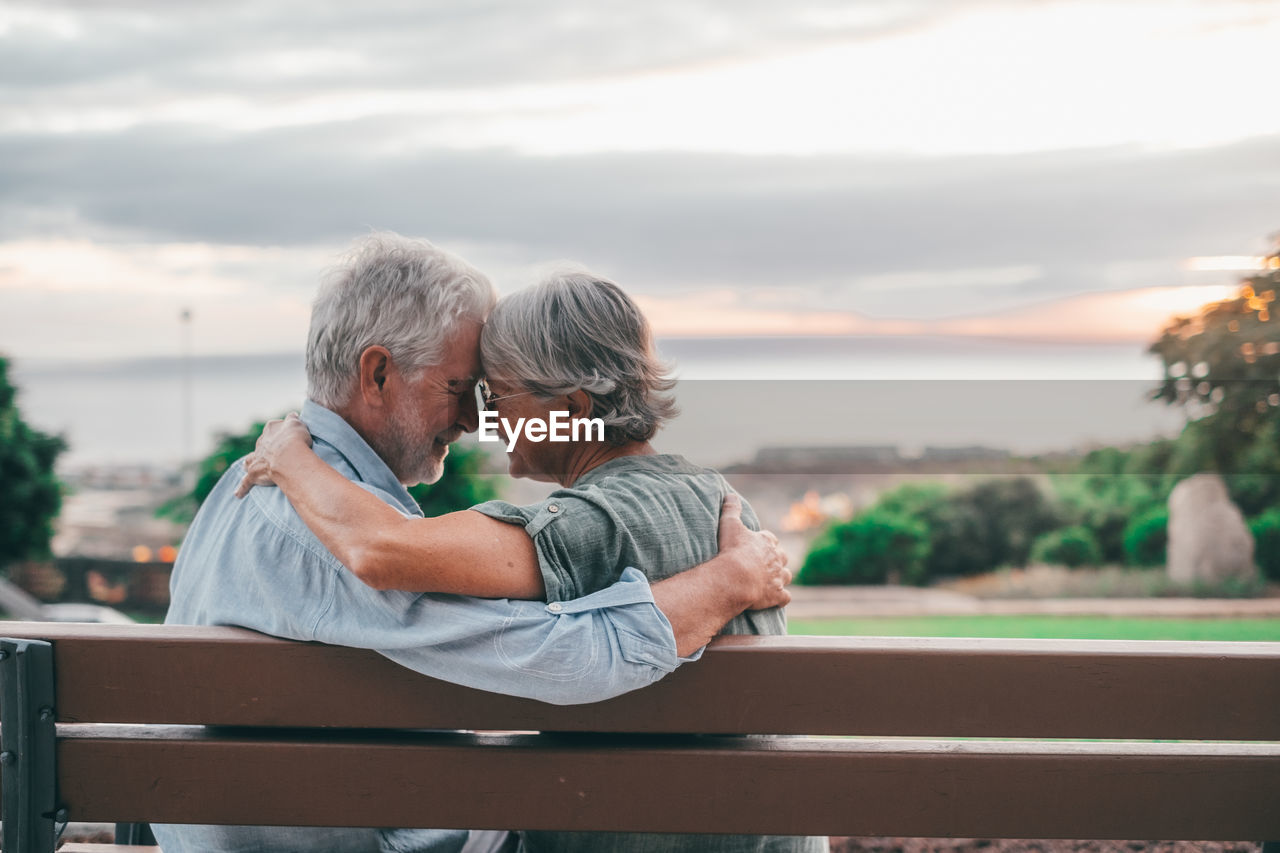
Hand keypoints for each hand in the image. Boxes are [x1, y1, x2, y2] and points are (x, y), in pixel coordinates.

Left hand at [234, 412, 313, 497]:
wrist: (288, 457)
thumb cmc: (295, 440)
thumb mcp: (298, 424)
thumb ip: (293, 419)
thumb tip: (292, 416)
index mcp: (272, 429)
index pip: (274, 427)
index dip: (281, 431)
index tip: (288, 435)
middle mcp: (261, 442)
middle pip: (262, 444)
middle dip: (265, 447)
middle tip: (273, 452)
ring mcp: (256, 458)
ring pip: (250, 460)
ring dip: (249, 463)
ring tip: (248, 466)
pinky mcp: (254, 473)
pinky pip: (246, 482)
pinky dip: (242, 488)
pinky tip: (237, 494)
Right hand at [716, 493, 791, 610]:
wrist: (735, 578)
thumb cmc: (732, 550)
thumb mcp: (729, 525)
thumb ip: (731, 509)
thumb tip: (731, 495)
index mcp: (767, 542)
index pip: (770, 539)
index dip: (765, 542)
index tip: (757, 545)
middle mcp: (777, 559)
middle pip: (782, 556)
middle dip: (777, 559)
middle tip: (765, 563)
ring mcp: (778, 578)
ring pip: (787, 576)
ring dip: (782, 577)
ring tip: (772, 580)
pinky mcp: (777, 596)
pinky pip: (785, 597)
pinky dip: (782, 597)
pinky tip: (777, 598)